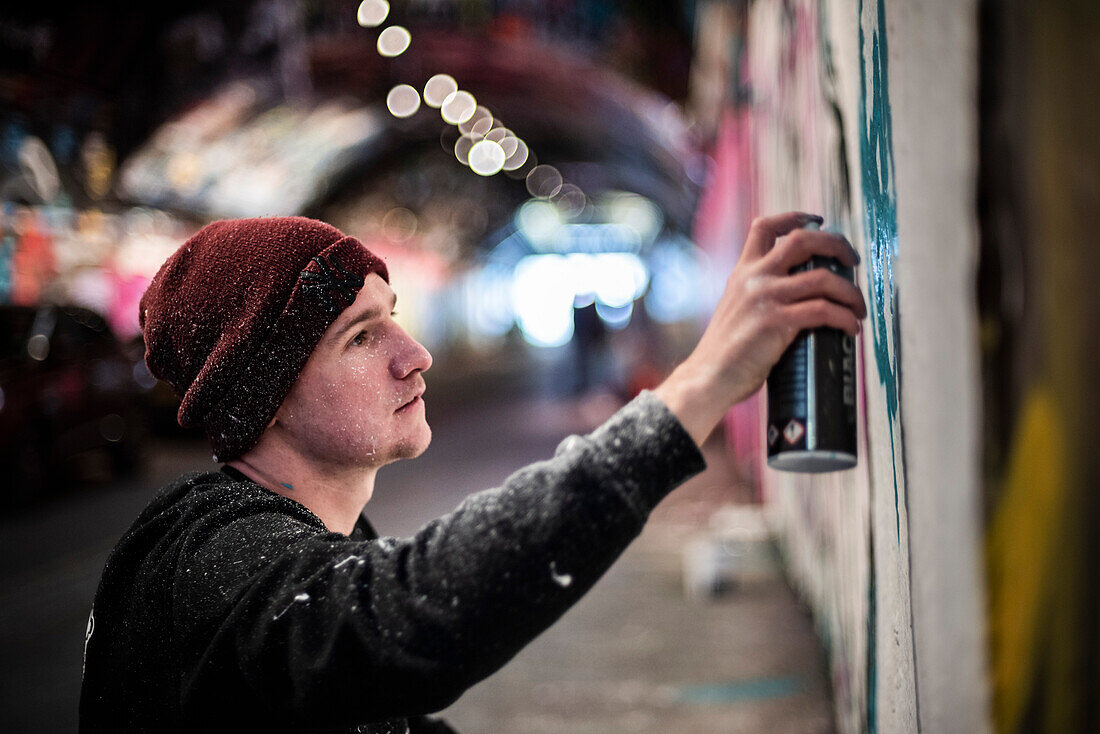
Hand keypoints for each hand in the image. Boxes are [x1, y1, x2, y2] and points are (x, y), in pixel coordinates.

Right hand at [654, 211, 866, 446]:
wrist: (708, 378)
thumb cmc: (726, 353)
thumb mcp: (736, 309)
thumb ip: (760, 295)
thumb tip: (801, 296)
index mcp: (742, 272)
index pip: (765, 227)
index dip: (795, 216)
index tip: (818, 220)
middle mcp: (754, 278)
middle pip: (803, 240)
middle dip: (837, 244)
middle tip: (853, 262)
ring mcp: (765, 298)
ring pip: (823, 278)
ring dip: (851, 292)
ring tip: (859, 308)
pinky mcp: (776, 322)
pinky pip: (824, 311)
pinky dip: (845, 318)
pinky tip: (851, 328)